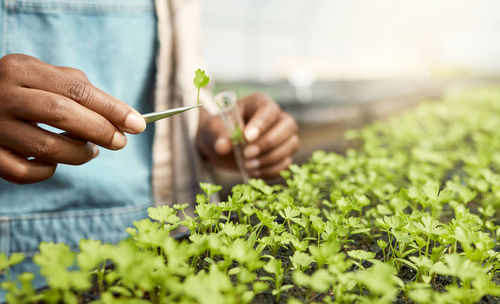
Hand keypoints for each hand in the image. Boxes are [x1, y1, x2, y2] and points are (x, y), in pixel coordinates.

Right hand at [0, 54, 145, 183]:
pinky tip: (55, 162)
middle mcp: (2, 94)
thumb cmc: (23, 89)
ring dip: (79, 154)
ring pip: (46, 148)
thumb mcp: (45, 76)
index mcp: (21, 69)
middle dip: (100, 131)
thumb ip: (82, 91)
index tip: (138, 124)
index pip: (76, 90)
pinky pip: (24, 172)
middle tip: (120, 142)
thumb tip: (124, 118)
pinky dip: (47, 171)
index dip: (112, 109)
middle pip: (62, 114)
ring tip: (91, 152)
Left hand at [197, 93, 298, 178]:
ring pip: (291, 145)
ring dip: (270, 159)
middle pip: (288, 126)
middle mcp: (276, 118)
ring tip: (247, 165)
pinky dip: (271, 171)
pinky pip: (286, 163)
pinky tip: (253, 172)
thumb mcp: (213, 129)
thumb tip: (223, 146)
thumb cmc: (218, 131)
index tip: (246, 138)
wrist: (220, 147)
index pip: (269, 110)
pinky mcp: (283, 154)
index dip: (261, 124)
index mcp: (259, 103)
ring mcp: (283, 137)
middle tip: (246, 154)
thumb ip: (218, 135)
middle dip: (268, 143)